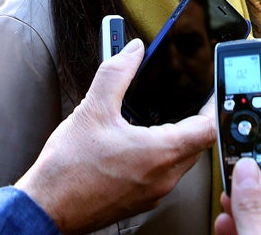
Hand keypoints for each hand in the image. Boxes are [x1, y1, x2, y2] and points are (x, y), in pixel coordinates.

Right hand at [16, 38, 215, 234]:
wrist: (47, 208)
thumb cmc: (68, 169)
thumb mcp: (93, 109)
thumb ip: (116, 73)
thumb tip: (132, 51)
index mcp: (160, 153)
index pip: (209, 129)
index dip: (214, 106)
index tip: (210, 91)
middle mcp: (163, 177)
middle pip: (198, 144)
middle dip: (195, 119)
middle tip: (189, 99)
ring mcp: (154, 193)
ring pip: (181, 161)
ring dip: (178, 138)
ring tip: (162, 118)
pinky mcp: (140, 201)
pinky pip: (164, 175)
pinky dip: (161, 156)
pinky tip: (140, 143)